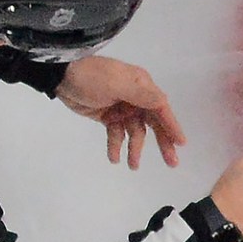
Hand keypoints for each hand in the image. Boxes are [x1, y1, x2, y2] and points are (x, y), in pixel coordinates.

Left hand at [56, 56, 185, 168]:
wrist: (61, 75)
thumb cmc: (92, 76)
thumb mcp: (117, 83)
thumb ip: (141, 95)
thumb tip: (164, 102)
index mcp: (141, 85)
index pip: (161, 108)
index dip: (172, 126)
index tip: (181, 143)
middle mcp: (135, 97)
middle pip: (153, 122)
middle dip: (162, 142)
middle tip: (171, 162)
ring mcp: (122, 107)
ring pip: (134, 132)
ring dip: (134, 148)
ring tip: (132, 166)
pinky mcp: (108, 115)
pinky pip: (116, 133)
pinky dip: (116, 145)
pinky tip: (114, 158)